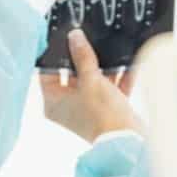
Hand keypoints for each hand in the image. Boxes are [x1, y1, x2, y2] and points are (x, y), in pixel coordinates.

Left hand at [41, 28, 144, 142]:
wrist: (128, 140)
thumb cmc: (102, 114)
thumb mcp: (90, 79)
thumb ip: (82, 56)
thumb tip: (74, 36)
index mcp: (53, 102)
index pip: (48, 72)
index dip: (55, 54)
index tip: (63, 37)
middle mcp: (67, 106)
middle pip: (72, 74)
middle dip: (83, 57)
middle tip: (87, 37)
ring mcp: (87, 108)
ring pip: (93, 80)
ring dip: (103, 66)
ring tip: (110, 47)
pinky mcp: (106, 110)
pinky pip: (110, 88)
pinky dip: (118, 77)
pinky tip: (127, 62)